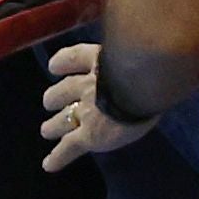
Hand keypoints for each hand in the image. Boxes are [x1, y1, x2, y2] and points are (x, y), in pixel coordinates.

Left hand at [40, 41, 156, 171]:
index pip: (75, 58)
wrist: (143, 82)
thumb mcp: (141, 46)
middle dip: (56, 97)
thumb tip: (150, 33)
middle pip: (64, 90)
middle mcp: (88, 84)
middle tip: (49, 102)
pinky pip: (68, 148)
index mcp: (101, 60)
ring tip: (47, 130)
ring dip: (53, 125)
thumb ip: (137, 45)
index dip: (63, 62)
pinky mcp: (89, 135)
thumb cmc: (151, 60)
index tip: (54, 66)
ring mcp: (87, 111)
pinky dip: (57, 157)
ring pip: (62, 119)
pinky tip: (49, 164)